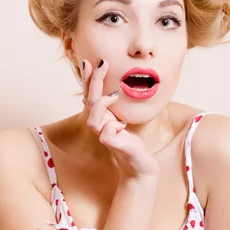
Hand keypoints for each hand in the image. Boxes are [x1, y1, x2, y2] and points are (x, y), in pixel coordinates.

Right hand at [81, 58, 160, 180]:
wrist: (140, 168)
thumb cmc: (132, 145)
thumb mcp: (124, 121)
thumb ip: (117, 109)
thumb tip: (114, 88)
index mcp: (104, 118)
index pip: (92, 95)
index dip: (89, 80)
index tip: (90, 61)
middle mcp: (102, 126)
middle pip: (91, 102)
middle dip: (94, 81)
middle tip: (100, 63)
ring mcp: (107, 137)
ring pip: (93, 120)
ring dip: (101, 104)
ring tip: (114, 95)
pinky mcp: (116, 147)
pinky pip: (106, 135)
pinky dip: (112, 127)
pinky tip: (122, 124)